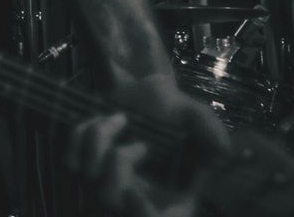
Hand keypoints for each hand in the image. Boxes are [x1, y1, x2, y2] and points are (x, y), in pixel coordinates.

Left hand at [71, 74, 228, 216]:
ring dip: (98, 140)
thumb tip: (224, 151)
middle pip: (108, 198)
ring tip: (119, 119)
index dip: (142, 214)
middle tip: (142, 144)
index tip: (134, 193)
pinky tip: (101, 119)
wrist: (141, 89)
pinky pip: (69, 156)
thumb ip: (209, 130)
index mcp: (166, 197)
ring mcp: (103, 182)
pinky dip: (80, 134)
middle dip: (120, 162)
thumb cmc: (171, 108)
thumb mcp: (193, 116)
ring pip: (86, 174)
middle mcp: (132, 196)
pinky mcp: (82, 163)